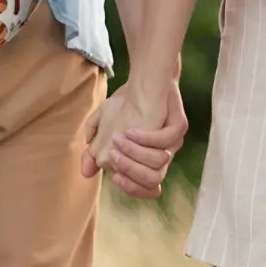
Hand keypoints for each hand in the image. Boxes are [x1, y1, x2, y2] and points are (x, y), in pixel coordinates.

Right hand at [81, 79, 186, 198]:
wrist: (145, 78)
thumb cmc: (126, 104)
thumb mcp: (103, 125)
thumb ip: (94, 149)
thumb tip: (85, 173)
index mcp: (147, 161)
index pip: (145, 187)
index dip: (131, 188)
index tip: (113, 177)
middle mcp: (162, 155)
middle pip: (153, 180)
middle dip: (130, 171)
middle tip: (112, 156)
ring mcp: (173, 142)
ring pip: (159, 163)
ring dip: (135, 154)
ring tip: (118, 139)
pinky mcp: (179, 126)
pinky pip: (166, 140)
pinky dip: (146, 138)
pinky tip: (130, 130)